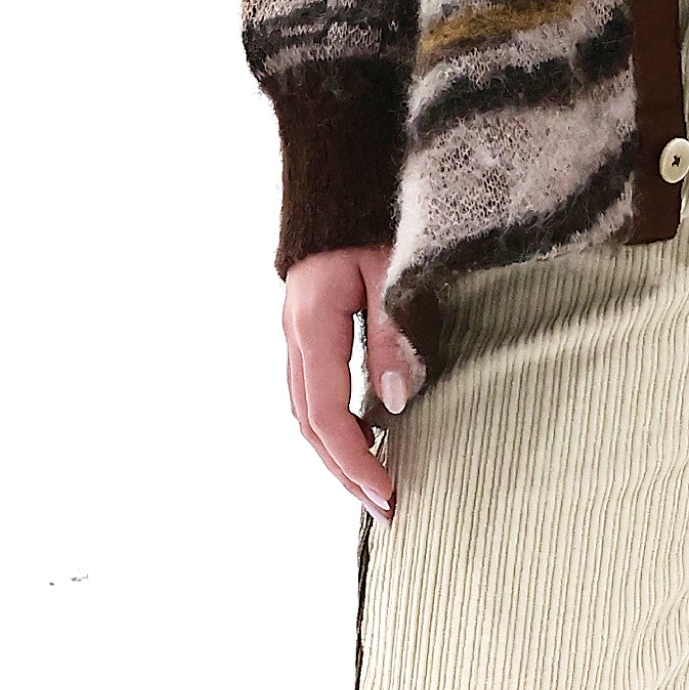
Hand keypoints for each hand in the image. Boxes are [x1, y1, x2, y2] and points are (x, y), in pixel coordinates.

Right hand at [283, 247, 423, 523]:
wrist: (339, 179)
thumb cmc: (372, 220)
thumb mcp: (391, 273)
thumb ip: (393, 336)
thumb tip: (393, 403)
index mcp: (312, 326)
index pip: (329, 415)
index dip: (356, 461)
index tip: (389, 493)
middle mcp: (294, 337)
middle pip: (311, 426)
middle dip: (346, 473)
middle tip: (387, 510)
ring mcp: (294, 335)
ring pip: (306, 414)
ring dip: (338, 457)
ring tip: (374, 489)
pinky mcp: (305, 333)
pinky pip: (312, 394)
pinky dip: (334, 428)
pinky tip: (367, 442)